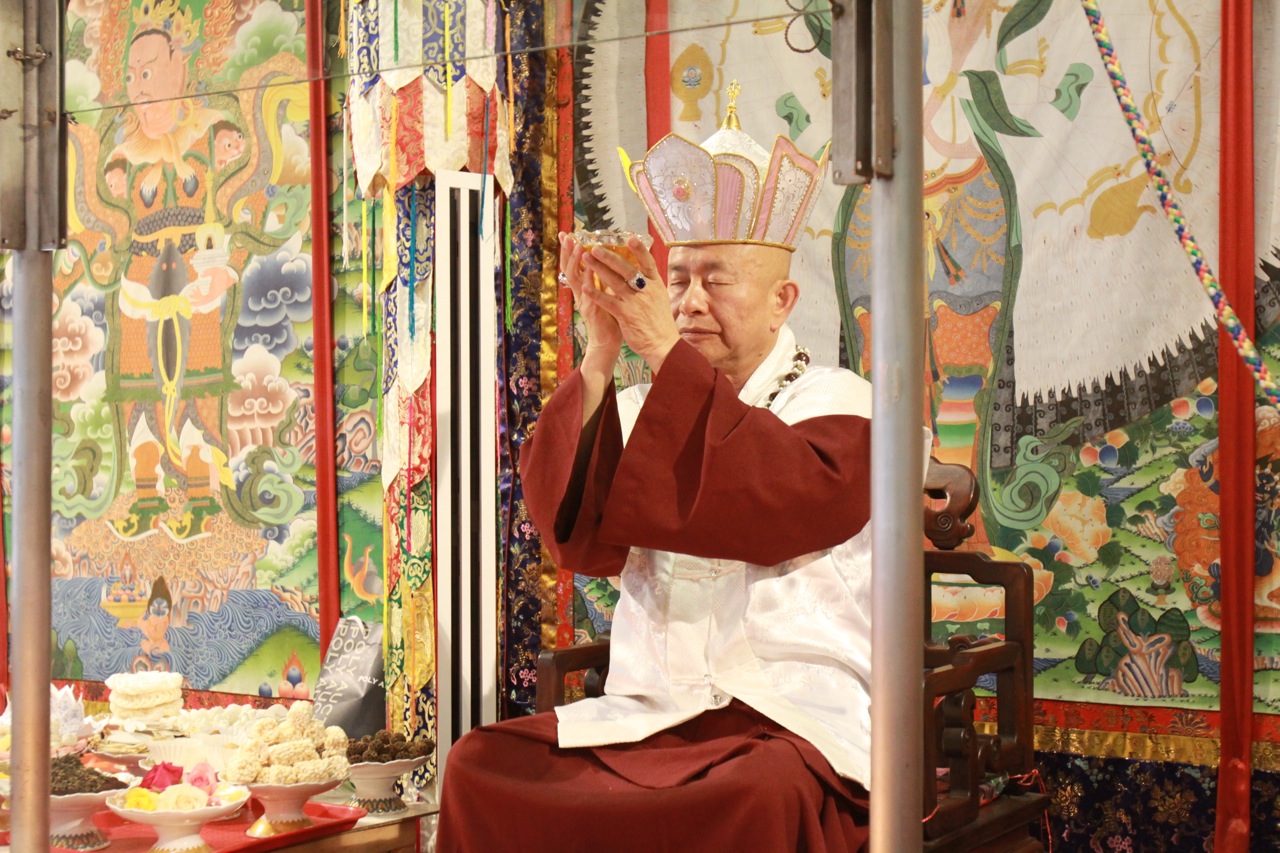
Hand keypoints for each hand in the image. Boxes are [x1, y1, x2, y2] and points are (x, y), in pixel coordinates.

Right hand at [559, 232, 621, 361]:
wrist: (608, 342)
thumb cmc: (609, 316)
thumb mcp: (606, 292)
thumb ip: (604, 278)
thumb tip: (610, 259)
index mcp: (584, 287)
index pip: (574, 264)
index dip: (569, 250)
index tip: (567, 234)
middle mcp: (581, 292)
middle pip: (569, 268)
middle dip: (567, 251)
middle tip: (566, 235)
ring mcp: (584, 301)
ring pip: (576, 278)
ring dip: (576, 262)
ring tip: (577, 247)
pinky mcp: (592, 310)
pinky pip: (588, 294)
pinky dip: (588, 282)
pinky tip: (589, 271)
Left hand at [583, 235, 680, 372]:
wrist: (663, 345)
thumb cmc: (660, 322)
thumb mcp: (659, 298)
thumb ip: (649, 285)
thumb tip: (640, 271)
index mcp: (656, 285)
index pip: (648, 262)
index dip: (639, 249)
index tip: (629, 237)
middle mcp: (646, 291)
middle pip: (627, 269)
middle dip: (610, 256)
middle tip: (596, 247)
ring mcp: (635, 302)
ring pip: (614, 282)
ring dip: (599, 269)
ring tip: (586, 258)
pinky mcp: (626, 315)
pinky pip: (608, 302)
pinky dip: (596, 294)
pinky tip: (586, 287)